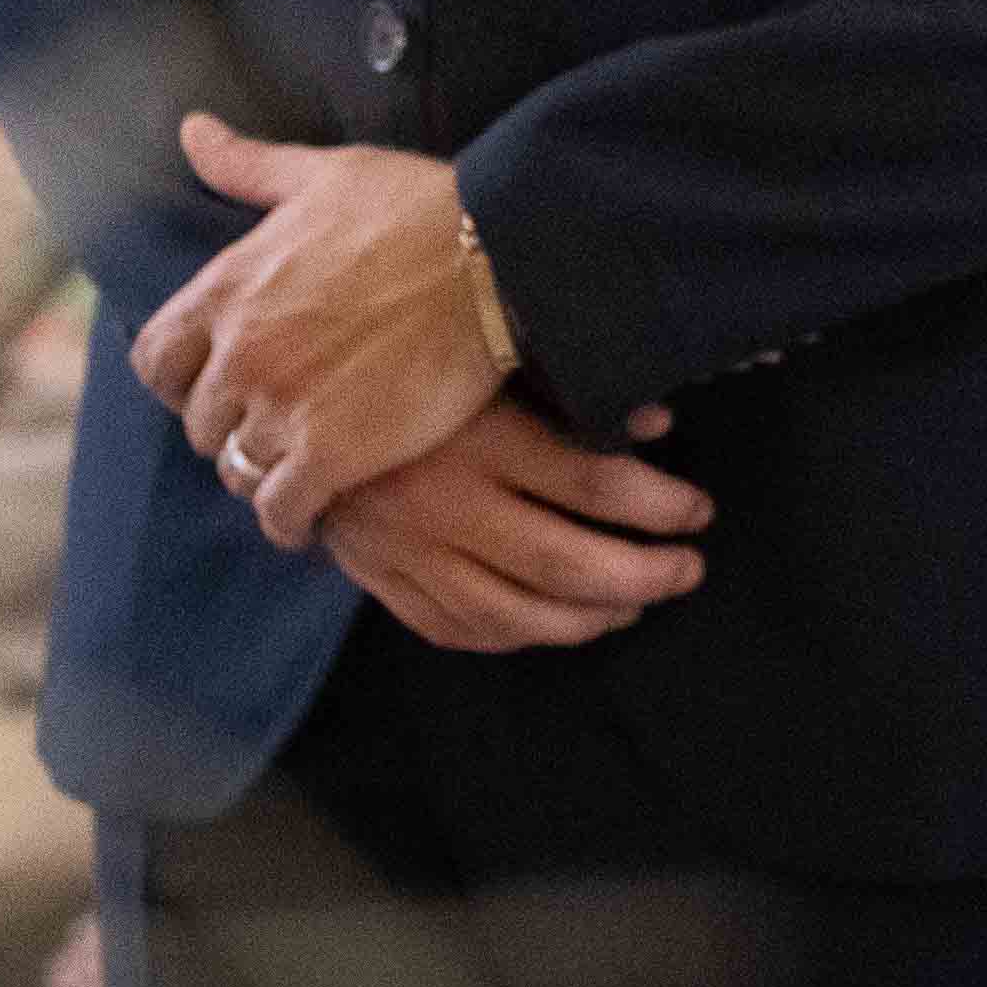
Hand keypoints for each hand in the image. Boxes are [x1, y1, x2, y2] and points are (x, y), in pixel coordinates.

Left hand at [137, 118, 505, 540]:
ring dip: (260, 472)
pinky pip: (281, 511)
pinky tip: (310, 516)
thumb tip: (191, 130)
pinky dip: (290, 520)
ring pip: (236, 469)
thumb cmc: (414, 206)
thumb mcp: (320, 174)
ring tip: (293, 469)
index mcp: (226, 288)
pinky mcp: (332, 454)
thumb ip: (247, 166)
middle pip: (197, 422)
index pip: (155, 361)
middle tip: (269, 425)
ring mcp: (282, 407)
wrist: (495, 256)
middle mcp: (239, 353)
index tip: (214, 381)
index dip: (180, 378)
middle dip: (228, 425)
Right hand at [316, 392, 709, 652]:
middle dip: (644, 574)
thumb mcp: (490, 351)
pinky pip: (459, 628)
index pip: (595, 483)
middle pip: (565, 562)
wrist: (288, 395)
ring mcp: (409, 549)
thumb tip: (660, 419)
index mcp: (480, 434)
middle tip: (689, 570)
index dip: (661, 503)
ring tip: (636, 602)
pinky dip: (516, 635)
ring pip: (516, 612)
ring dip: (590, 617)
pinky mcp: (381, 577)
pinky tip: (555, 622)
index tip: (699, 508)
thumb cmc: (407, 358)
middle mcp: (445, 501)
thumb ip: (573, 384)